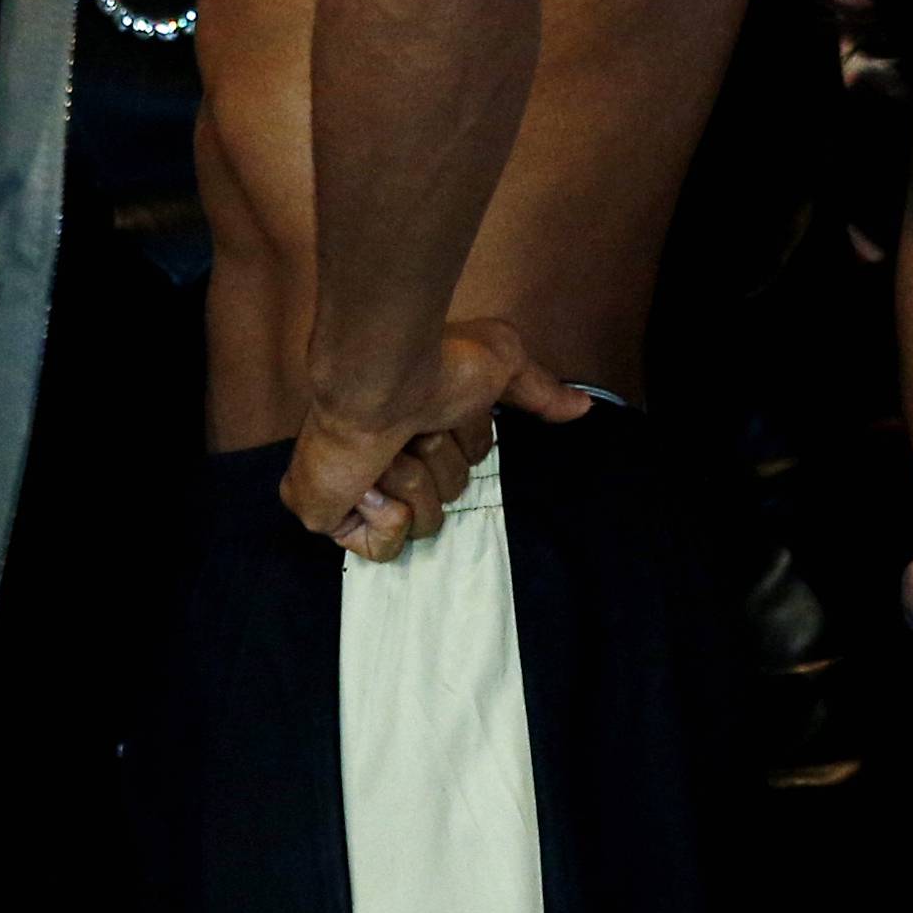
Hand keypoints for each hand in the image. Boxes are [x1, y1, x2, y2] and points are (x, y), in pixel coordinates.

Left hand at [283, 318, 591, 561]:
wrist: (380, 378)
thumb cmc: (435, 364)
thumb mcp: (503, 364)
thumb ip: (538, 391)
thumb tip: (584, 407)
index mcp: (419, 428)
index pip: (467, 468)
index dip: (466, 443)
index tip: (443, 410)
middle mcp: (389, 458)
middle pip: (449, 499)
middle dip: (439, 463)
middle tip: (413, 429)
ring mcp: (357, 490)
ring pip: (422, 523)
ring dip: (413, 481)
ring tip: (388, 446)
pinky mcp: (328, 517)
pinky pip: (383, 548)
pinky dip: (384, 517)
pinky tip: (370, 481)